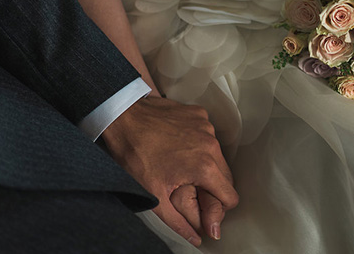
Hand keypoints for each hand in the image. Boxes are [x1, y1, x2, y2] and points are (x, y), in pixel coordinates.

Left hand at [102, 96, 237, 246]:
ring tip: (180, 165)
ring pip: (217, 155)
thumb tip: (196, 239)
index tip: (205, 210)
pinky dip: (198, 143)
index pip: (230, 196)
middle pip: (226, 177)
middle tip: (189, 188)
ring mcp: (207, 127)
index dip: (219, 208)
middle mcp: (212, 145)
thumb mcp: (153, 195)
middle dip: (212, 187)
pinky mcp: (200, 114)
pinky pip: (207, 135)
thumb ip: (178, 222)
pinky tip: (178, 144)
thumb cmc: (135, 155)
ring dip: (205, 164)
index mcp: (204, 167)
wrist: (123, 117)